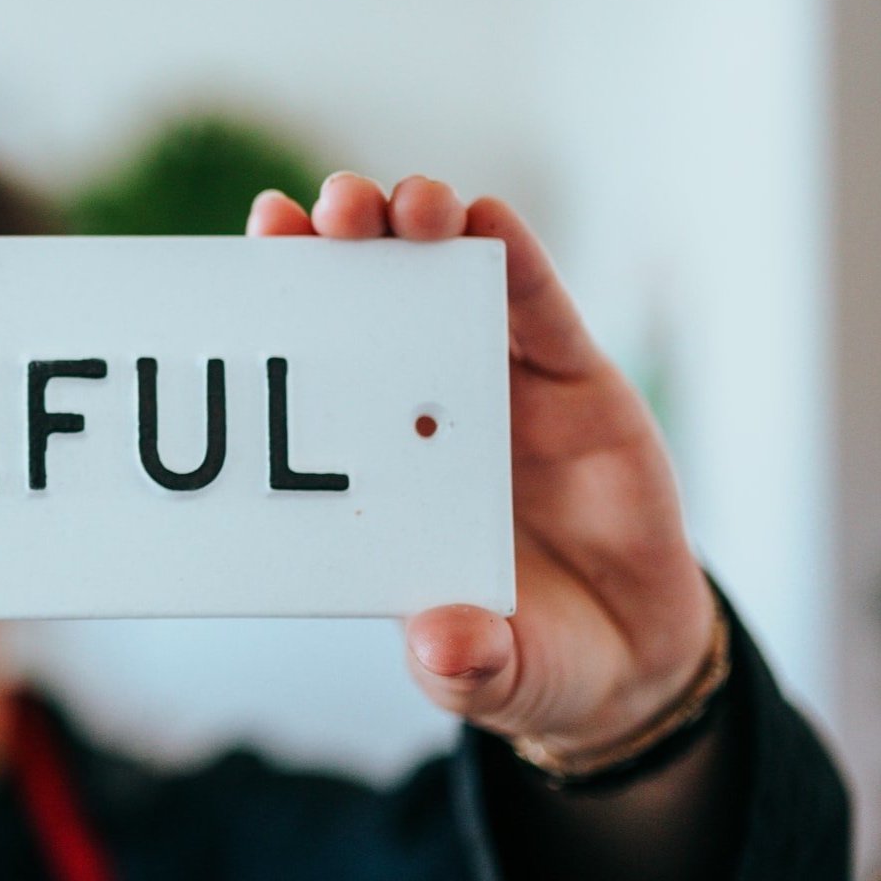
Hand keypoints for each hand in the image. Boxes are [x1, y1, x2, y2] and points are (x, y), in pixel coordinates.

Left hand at [248, 173, 716, 758]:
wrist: (630, 653)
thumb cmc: (527, 656)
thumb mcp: (493, 673)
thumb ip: (467, 664)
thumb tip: (444, 646)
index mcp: (375, 470)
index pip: (313, 374)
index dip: (280, 309)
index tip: (250, 255)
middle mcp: (422, 411)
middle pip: (365, 301)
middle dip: (336, 245)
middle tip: (317, 214)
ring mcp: (496, 386)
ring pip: (444, 281)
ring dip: (415, 229)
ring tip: (395, 207)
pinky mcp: (573, 378)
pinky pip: (539, 305)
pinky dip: (512, 255)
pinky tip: (484, 217)